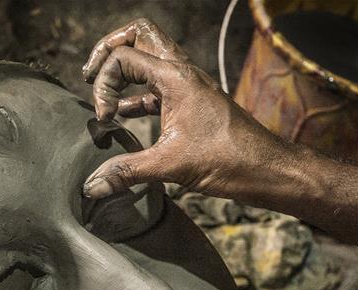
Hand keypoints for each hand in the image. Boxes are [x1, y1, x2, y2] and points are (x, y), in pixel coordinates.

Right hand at [81, 18, 289, 203]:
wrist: (267, 168)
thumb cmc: (229, 159)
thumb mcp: (170, 166)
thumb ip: (127, 172)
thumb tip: (92, 186)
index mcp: (176, 77)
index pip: (123, 56)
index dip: (103, 85)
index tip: (105, 119)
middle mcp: (182, 73)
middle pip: (139, 35)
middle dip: (109, 50)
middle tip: (90, 77)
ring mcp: (188, 86)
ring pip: (149, 59)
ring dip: (123, 73)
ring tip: (104, 101)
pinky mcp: (191, 104)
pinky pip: (156, 88)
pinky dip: (135, 97)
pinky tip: (123, 119)